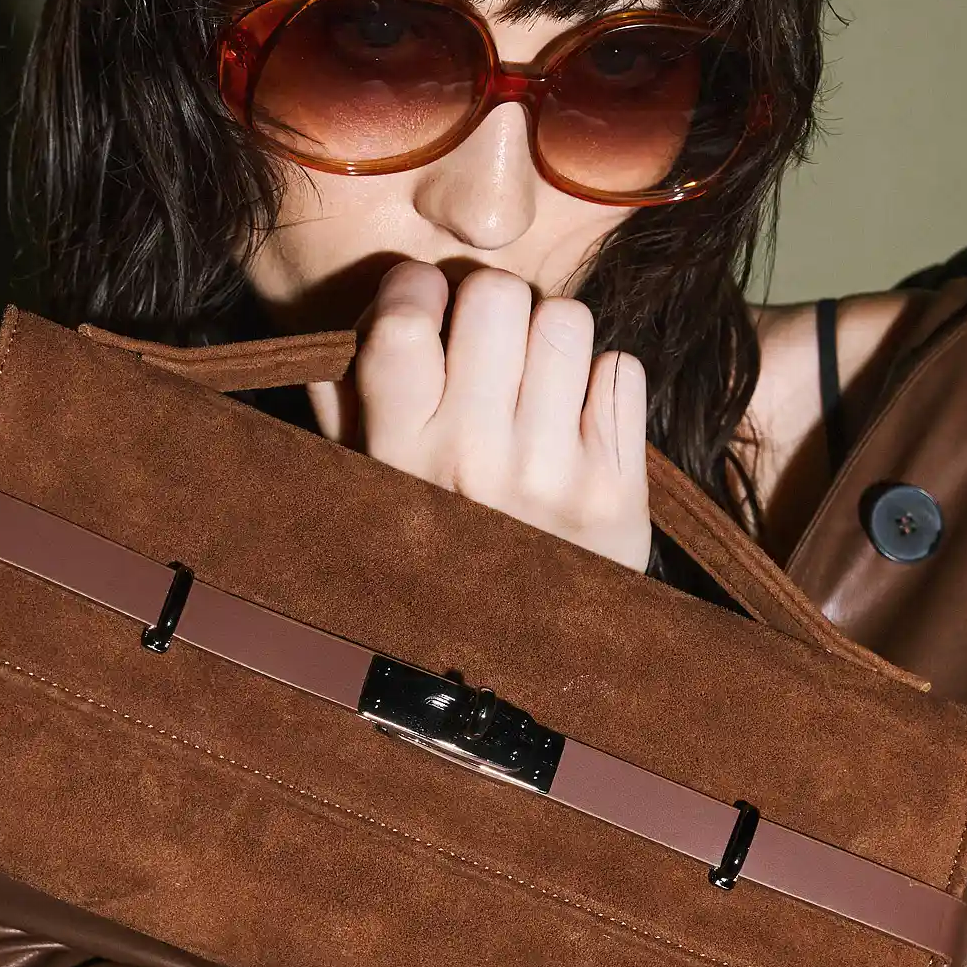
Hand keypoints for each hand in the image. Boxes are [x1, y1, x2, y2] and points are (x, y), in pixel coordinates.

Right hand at [304, 262, 652, 571]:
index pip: (402, 319)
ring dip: (554, 340)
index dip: (416, 291)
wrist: (516, 675)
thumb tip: (352, 315)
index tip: (425, 308)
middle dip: (495, 306)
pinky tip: (578, 425)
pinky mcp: (618, 492)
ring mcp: (552, 475)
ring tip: (538, 386)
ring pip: (567, 320)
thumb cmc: (431, 558)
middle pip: (497, 296)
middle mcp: (472, 461)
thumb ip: (343, 403)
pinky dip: (604, 386)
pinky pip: (622, 369)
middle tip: (493, 346)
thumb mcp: (361, 488)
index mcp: (397, 454)